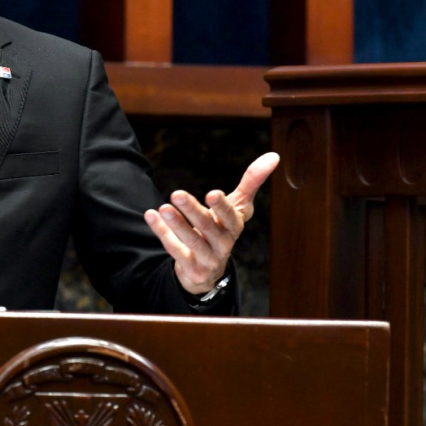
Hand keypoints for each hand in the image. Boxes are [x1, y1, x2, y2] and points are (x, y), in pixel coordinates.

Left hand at [144, 152, 279, 294]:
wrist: (210, 269)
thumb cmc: (223, 228)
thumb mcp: (238, 206)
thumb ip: (252, 181)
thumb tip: (274, 156)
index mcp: (235, 226)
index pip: (231, 215)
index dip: (222, 206)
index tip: (211, 193)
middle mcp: (224, 243)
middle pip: (208, 227)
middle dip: (193, 211)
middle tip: (176, 194)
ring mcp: (208, 258)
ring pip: (192, 241)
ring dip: (176, 225)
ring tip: (163, 208)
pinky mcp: (192, 269)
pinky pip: (176, 251)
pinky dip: (163, 233)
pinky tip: (151, 216)